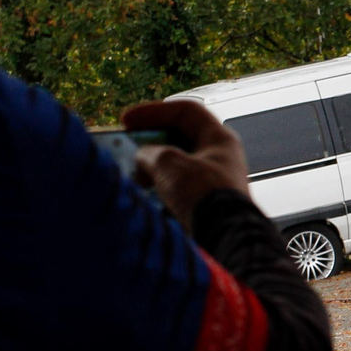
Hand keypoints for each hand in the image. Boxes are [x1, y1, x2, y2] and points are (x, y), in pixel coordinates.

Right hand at [126, 99, 249, 230]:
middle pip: (180, 139)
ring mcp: (213, 182)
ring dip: (152, 168)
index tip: (127, 121)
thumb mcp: (169, 164)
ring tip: (134, 176)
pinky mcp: (204, 204)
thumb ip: (150, 152)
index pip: (186, 112)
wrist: (223, 238)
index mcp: (220, 139)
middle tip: (128, 149)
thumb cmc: (205, 196)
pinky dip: (159, 189)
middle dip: (151, 143)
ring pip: (176, 166)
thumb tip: (141, 158)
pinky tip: (145, 196)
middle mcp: (219, 158)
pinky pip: (177, 189)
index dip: (154, 112)